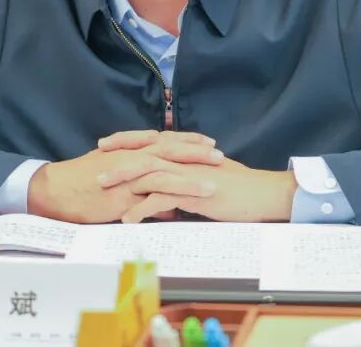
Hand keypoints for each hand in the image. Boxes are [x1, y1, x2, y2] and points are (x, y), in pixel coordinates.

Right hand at [28, 130, 223, 223]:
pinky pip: (154, 192)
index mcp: (130, 150)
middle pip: (170, 149)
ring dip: (193, 174)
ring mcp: (129, 174)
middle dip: (197, 151)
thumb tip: (164, 206)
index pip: (164, 140)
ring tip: (216, 179)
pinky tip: (191, 200)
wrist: (57, 190)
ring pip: (166, 169)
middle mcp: (132, 157)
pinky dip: (174, 193)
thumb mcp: (113, 179)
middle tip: (220, 154)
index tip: (208, 142)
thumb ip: (140, 189)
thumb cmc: (82, 185)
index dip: (187, 140)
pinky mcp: (125, 192)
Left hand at [100, 156, 296, 223]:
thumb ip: (189, 182)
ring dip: (123, 180)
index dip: (130, 141)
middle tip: (94, 159)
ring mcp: (188, 175)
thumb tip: (174, 193)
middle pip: (145, 153)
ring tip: (101, 187)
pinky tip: (127, 219)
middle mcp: (185, 160)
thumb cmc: (241, 190)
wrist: (265, 194)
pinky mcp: (194, 193)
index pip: (153, 143)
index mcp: (188, 155)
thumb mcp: (210, 181)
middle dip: (119, 155)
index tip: (108, 144)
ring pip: (148, 173)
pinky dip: (143, 208)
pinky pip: (162, 199)